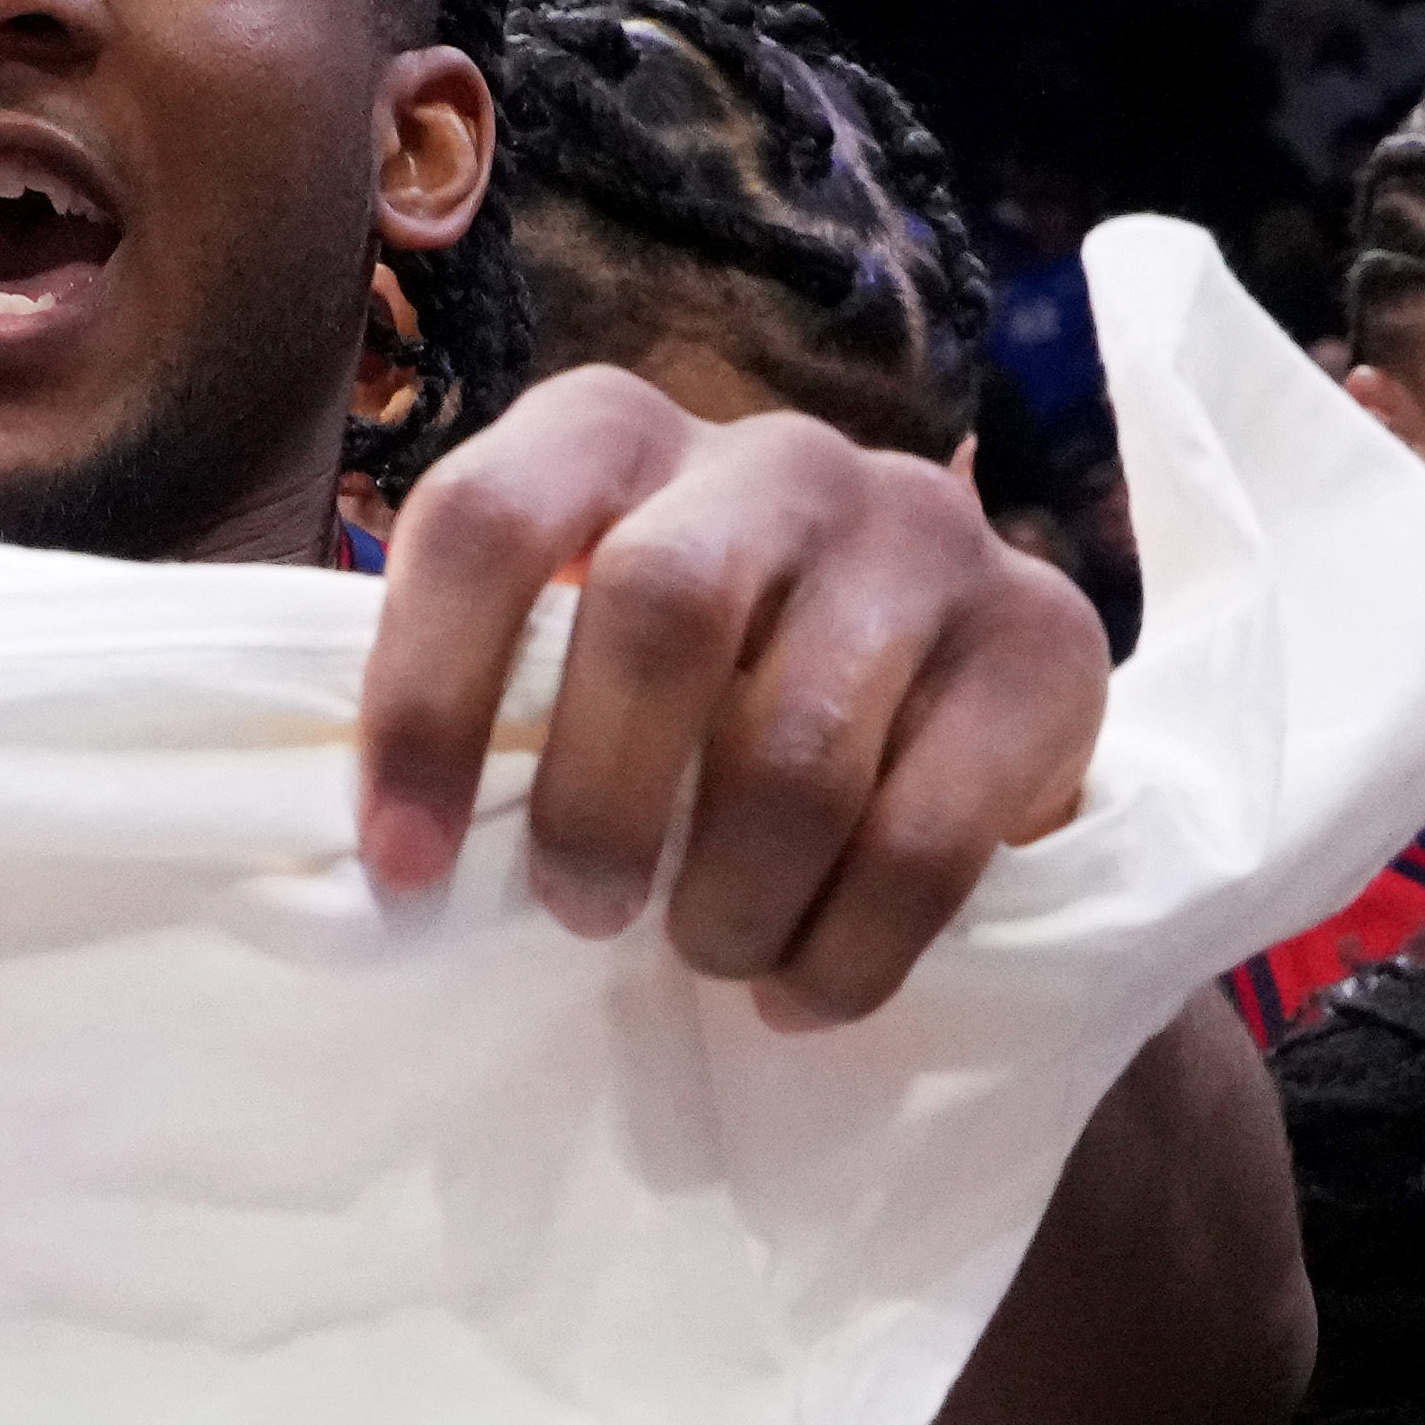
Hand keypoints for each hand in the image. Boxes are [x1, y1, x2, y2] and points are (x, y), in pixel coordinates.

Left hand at [354, 372, 1105, 1028]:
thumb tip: (377, 856)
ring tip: (711, 959)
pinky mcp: (1046, 637)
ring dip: (731, 901)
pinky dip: (847, 950)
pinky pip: (928, 835)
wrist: (961, 690)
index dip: (426, 697)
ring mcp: (925, 531)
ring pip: (797, 747)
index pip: (491, 519)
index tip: (402, 868)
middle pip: (661, 608)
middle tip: (585, 915)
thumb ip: (505, 695)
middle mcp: (779, 455)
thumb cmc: (712, 694)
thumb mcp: (588, 655)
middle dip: (602, 803)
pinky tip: (803, 991)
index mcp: (620, 433)